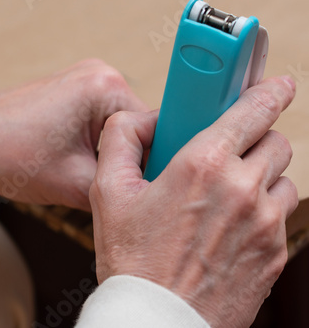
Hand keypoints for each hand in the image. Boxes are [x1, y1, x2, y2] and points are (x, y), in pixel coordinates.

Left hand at [0, 59, 147, 210]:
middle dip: (129, 158)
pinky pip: (102, 119)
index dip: (151, 164)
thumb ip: (121, 184)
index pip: (155, 130)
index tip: (143, 188)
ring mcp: (86, 78)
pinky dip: (99, 142)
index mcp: (105, 88)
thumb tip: (146, 190)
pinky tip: (83, 159)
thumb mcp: (77, 183)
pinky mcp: (74, 89)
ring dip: (113, 152)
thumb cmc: (10, 156)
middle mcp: (101, 74)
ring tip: (92, 172)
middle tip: (115, 186)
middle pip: (139, 126)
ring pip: (121, 126)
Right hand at [89, 76, 297, 326]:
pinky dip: (263, 211)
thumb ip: (120, 141)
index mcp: (202, 167)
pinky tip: (230, 226)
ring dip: (262, 177)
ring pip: (283, 179)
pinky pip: (282, 216)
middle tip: (231, 151)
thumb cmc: (133, 262)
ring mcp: (264, 224)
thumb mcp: (107, 193)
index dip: (268, 91)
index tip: (276, 85)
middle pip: (276, 141)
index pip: (252, 111)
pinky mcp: (275, 253)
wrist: (158, 319)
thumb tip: (138, 120)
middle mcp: (242, 190)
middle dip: (257, 139)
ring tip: (228, 194)